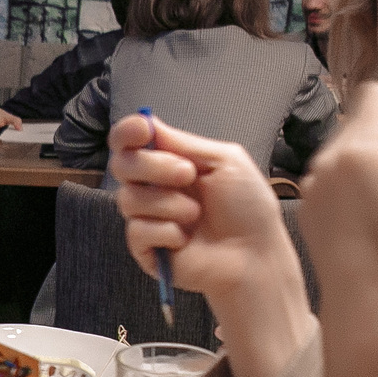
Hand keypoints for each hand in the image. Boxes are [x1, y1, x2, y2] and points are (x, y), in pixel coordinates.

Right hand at [109, 113, 308, 376]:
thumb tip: (147, 122)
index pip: (130, 141)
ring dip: (168, 204)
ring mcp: (147, 218)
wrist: (255, 253)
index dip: (128, 132)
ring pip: (129, 198)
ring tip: (196, 215)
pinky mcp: (145, 248)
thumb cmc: (248, 209)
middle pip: (122, 164)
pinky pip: (137, 230)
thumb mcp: (224, 161)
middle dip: (154, 166)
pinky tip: (186, 239)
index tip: (143, 131)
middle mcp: (153, 188)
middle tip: (187, 175)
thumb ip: (183, 142)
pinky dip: (165, 232)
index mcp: (170, 162)